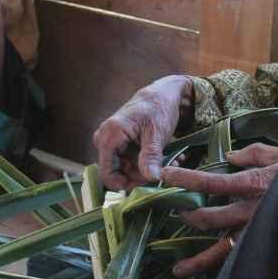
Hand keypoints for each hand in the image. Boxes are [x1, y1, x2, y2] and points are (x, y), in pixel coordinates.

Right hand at [93, 75, 191, 190]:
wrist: (162, 94)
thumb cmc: (159, 108)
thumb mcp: (157, 133)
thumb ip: (151, 156)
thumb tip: (151, 179)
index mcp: (110, 135)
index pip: (107, 173)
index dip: (125, 184)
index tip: (148, 183)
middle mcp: (105, 139)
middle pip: (118, 173)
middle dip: (143, 176)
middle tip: (167, 171)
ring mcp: (112, 143)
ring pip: (127, 169)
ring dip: (149, 170)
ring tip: (173, 161)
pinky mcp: (120, 145)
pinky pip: (131, 162)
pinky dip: (149, 163)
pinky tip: (168, 158)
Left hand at [161, 143, 277, 277]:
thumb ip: (252, 154)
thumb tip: (229, 157)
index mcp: (254, 184)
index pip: (210, 183)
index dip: (184, 180)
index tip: (164, 176)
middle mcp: (253, 211)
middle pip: (208, 218)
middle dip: (185, 215)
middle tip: (173, 211)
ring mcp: (260, 232)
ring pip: (221, 251)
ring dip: (197, 260)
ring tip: (177, 270)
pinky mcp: (268, 247)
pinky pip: (242, 260)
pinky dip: (225, 269)